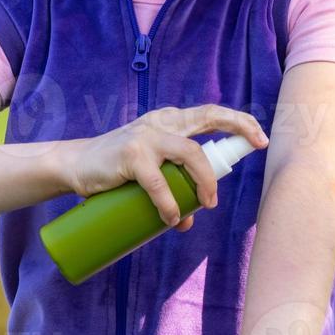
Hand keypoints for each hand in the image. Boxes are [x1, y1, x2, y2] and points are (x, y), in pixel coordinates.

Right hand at [57, 105, 269, 230]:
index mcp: (169, 121)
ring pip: (190, 153)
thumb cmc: (115, 170)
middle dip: (239, 128)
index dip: (239, 121)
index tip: (260, 138)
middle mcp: (160, 123)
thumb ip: (170, 188)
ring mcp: (146, 137)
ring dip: (205, 181)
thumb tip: (186, 221)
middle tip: (257, 147)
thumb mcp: (148, 172)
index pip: (209, 113)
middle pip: (208, 118)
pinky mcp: (130, 156)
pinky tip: (171, 217)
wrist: (75, 166)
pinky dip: (168, 203)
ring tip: (207, 203)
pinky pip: (158, 182)